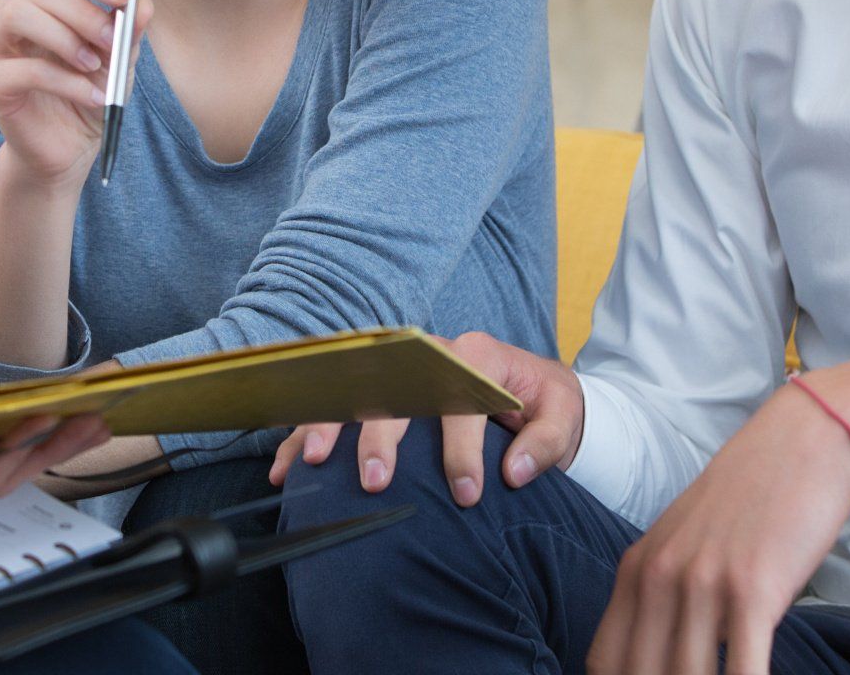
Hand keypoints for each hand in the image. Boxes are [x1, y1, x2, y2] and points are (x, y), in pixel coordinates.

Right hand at [0, 0, 153, 184]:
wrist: (69, 146)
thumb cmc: (90, 91)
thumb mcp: (119, 60)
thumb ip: (129, 32)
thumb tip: (145, 4)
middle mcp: (16, 10)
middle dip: (84, 12)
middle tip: (113, 40)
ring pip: (19, 14)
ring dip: (66, 39)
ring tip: (94, 66)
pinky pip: (23, 69)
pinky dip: (66, 82)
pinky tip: (93, 96)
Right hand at [268, 331, 584, 505]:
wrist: (528, 390)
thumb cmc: (543, 402)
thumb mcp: (563, 414)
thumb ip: (547, 441)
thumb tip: (515, 471)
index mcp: (476, 356)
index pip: (462, 399)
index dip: (462, 449)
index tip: (466, 494)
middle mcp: (430, 355)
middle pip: (396, 389)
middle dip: (382, 434)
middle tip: (376, 480)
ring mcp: (399, 369)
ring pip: (356, 389)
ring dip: (330, 424)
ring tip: (311, 462)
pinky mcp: (380, 388)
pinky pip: (337, 405)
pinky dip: (309, 432)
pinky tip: (285, 465)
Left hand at [585, 379, 849, 674]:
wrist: (800, 443)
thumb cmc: (749, 502)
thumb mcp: (686, 544)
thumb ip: (664, 597)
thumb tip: (659, 657)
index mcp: (636, 570)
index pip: (604, 662)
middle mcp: (659, 578)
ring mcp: (704, 584)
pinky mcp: (754, 590)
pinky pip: (743, 670)